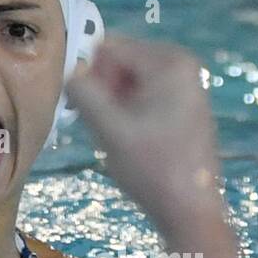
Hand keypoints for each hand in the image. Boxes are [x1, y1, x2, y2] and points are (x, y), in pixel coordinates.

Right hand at [67, 35, 225, 241]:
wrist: (190, 210)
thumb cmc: (153, 169)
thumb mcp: (109, 129)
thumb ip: (83, 93)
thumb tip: (67, 71)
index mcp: (169, 62)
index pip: (109, 47)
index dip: (89, 74)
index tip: (82, 108)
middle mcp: (182, 63)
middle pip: (119, 60)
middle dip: (102, 88)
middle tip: (101, 124)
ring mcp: (186, 82)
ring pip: (128, 77)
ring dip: (112, 101)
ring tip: (116, 133)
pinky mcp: (183, 101)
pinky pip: (142, 91)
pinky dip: (127, 108)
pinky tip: (129, 136)